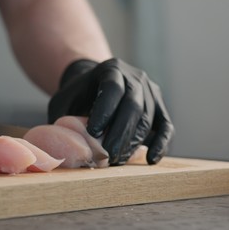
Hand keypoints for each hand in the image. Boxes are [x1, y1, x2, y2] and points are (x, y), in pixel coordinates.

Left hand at [48, 58, 173, 164]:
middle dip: (120, 134)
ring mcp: (151, 91)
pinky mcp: (160, 107)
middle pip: (133, 106)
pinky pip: (165, 127)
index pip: (112, 88)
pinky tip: (150, 159)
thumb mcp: (63, 102)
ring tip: (117, 160)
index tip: (93, 133)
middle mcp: (135, 77)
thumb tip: (62, 148)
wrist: (94, 85)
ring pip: (148, 118)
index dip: (104, 111)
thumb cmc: (76, 97)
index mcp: (110, 69)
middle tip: (108, 157)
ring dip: (133, 142)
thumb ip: (63, 121)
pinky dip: (160, 144)